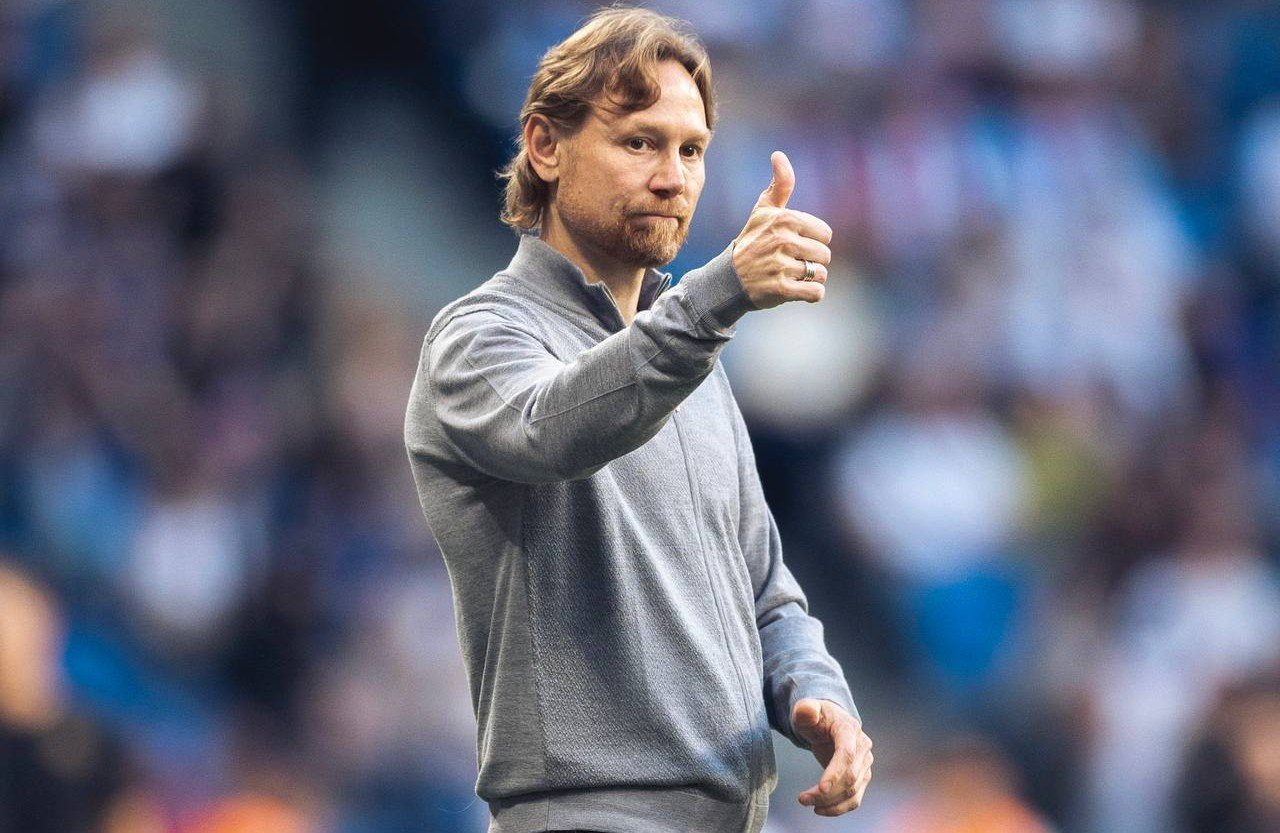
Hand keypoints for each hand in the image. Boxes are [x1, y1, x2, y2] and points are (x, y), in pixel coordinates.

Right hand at [731, 150, 833, 308]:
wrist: (728, 279)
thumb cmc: (751, 242)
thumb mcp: (763, 212)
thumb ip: (779, 185)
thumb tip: (778, 154)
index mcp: (784, 220)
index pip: (825, 234)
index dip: (812, 241)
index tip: (792, 244)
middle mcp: (783, 241)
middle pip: (825, 255)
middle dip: (811, 261)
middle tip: (788, 262)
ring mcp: (781, 266)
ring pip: (821, 274)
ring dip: (810, 279)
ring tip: (789, 275)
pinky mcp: (781, 289)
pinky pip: (816, 293)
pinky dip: (810, 295)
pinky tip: (795, 290)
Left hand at [792, 698, 872, 815]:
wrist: (829, 722)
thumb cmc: (816, 716)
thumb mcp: (807, 709)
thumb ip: (805, 709)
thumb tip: (806, 710)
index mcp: (850, 729)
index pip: (846, 754)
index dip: (835, 772)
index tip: (821, 788)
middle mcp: (863, 747)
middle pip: (850, 777)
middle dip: (826, 792)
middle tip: (802, 799)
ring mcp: (865, 763)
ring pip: (852, 791)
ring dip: (830, 803)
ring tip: (806, 802)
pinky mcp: (862, 777)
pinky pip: (855, 798)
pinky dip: (839, 808)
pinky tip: (820, 809)